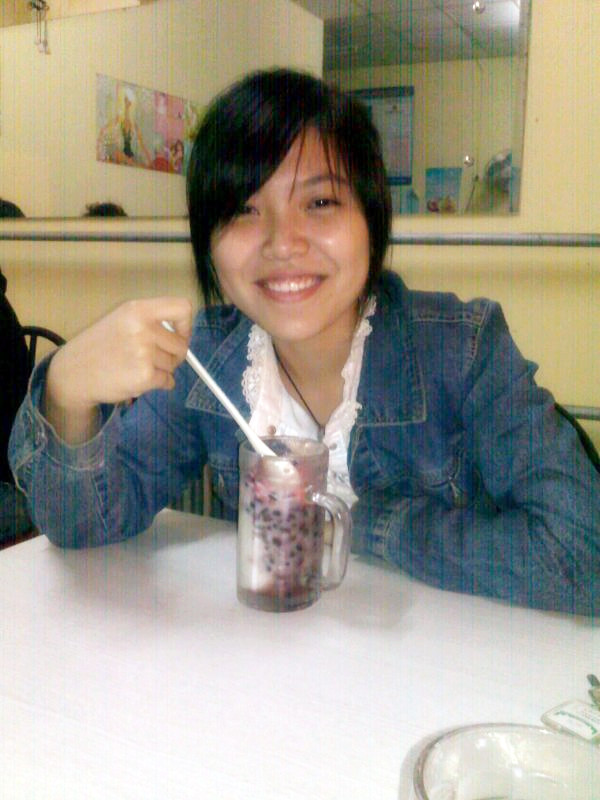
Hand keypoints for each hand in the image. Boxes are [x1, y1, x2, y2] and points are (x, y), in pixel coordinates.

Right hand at [45, 297, 192, 442]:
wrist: (73, 373)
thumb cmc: (99, 347)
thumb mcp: (121, 321)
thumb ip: (151, 322)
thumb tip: (182, 334)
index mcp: (137, 309)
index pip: (182, 308)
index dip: (185, 326)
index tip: (177, 336)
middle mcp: (142, 328)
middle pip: (182, 344)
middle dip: (174, 355)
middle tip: (155, 359)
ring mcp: (144, 352)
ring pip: (174, 365)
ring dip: (163, 370)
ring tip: (138, 367)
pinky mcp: (144, 376)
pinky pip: (168, 381)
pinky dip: (159, 384)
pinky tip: (139, 380)